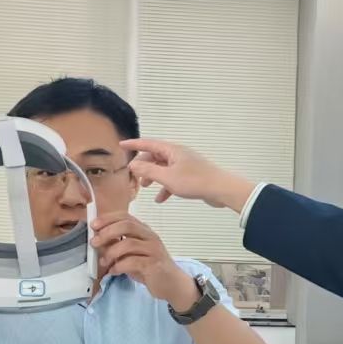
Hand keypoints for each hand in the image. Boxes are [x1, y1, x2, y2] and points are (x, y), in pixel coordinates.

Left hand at [90, 213, 198, 308]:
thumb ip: (119, 245)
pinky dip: (119, 266)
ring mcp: (153, 250)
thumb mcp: (133, 253)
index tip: (93, 225)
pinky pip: (132, 262)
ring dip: (111, 252)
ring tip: (104, 262)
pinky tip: (114, 271)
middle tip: (94, 242)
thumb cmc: (150, 267)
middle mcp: (150, 237)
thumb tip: (98, 240)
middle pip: (127, 226)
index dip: (108, 218)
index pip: (125, 217)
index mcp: (144, 230)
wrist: (172, 284)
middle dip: (107, 232)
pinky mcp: (154, 264)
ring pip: (129, 244)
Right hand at [121, 139, 255, 212]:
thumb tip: (133, 164)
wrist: (221, 189)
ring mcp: (185, 164)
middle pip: (155, 156)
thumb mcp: (167, 177)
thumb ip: (148, 170)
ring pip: (164, 168)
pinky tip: (161, 199)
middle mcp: (178, 154)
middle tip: (134, 175)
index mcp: (172, 150)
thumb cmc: (194, 181)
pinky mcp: (191, 175)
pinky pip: (173, 178)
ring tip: (145, 188)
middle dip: (144, 165)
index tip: (121, 145)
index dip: (134, 144)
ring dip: (153, 177)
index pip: (148, 143)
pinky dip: (166, 187)